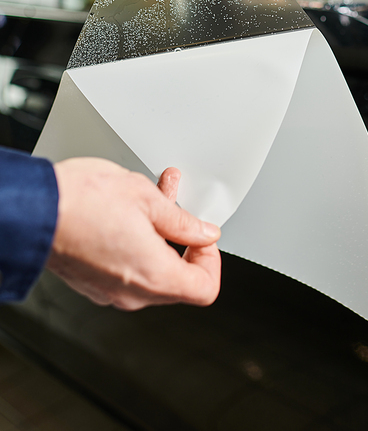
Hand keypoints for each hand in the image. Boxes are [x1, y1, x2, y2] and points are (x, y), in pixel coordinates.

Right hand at [48, 158, 220, 309]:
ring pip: (152, 269)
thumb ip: (182, 220)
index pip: (205, 288)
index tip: (202, 234)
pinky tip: (128, 209)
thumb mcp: (146, 198)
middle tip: (177, 205)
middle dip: (183, 239)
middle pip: (179, 279)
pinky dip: (136, 242)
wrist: (33, 209)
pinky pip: (127, 268)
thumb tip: (203, 232)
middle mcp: (133, 294)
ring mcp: (110, 291)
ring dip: (159, 235)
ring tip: (152, 196)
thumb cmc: (82, 203)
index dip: (211, 259)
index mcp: (154, 277)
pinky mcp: (92, 281)